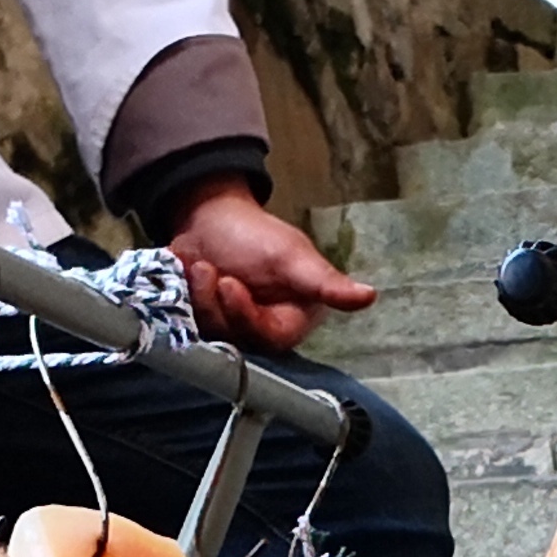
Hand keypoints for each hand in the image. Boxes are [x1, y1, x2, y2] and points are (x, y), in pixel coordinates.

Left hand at [165, 185, 374, 355]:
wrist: (210, 218)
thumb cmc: (255, 233)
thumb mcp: (292, 256)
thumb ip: (326, 283)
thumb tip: (369, 296)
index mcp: (293, 317)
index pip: (271, 337)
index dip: (246, 316)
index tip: (229, 284)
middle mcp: (265, 329)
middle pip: (238, 338)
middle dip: (217, 304)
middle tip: (207, 269)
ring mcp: (233, 329)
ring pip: (212, 333)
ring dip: (199, 297)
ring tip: (199, 265)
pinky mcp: (207, 324)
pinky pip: (192, 325)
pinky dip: (186, 297)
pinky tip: (188, 272)